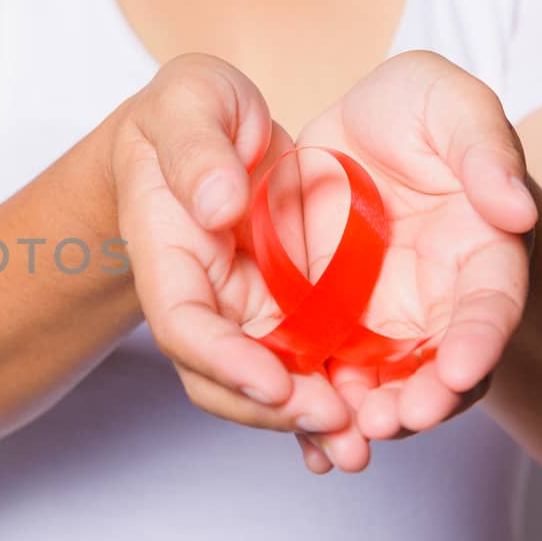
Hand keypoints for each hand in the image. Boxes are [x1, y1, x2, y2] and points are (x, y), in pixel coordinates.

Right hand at [112, 54, 370, 470]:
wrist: (205, 126)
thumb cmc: (189, 109)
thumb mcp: (188, 100)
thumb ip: (198, 149)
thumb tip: (219, 205)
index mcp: (167, 252)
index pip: (182, 324)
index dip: (223, 360)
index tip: (274, 381)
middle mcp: (202, 297)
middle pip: (222, 378)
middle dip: (274, 408)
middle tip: (337, 420)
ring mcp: (243, 310)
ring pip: (267, 384)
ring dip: (310, 419)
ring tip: (363, 440)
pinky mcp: (284, 311)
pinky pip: (305, 366)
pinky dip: (334, 399)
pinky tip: (374, 423)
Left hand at [289, 52, 537, 459]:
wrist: (354, 137)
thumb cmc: (418, 118)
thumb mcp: (450, 105)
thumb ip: (486, 147)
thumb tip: (514, 212)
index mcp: (482, 250)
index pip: (491, 302)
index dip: (480, 337)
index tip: (462, 371)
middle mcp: (440, 301)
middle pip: (442, 365)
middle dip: (423, 400)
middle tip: (395, 420)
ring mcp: (385, 321)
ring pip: (385, 384)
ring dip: (369, 414)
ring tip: (347, 436)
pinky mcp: (333, 328)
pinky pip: (331, 378)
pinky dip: (324, 410)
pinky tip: (309, 441)